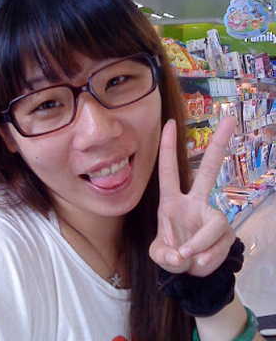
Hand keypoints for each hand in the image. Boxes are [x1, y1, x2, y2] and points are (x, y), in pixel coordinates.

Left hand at [149, 116, 235, 276]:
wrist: (190, 271)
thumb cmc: (171, 254)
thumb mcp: (159, 255)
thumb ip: (164, 256)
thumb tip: (180, 256)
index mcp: (171, 201)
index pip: (168, 171)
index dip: (167, 147)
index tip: (169, 123)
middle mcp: (194, 202)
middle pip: (208, 170)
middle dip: (219, 145)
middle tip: (230, 119)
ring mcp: (211, 215)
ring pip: (215, 224)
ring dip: (202, 245)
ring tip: (190, 259)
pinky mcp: (225, 231)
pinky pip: (220, 243)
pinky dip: (209, 257)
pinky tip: (200, 263)